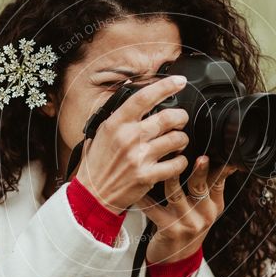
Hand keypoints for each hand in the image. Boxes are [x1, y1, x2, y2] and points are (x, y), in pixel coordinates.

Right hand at [74, 75, 189, 213]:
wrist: (93, 194)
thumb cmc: (98, 163)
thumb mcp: (102, 132)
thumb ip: (120, 114)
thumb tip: (134, 91)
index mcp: (116, 124)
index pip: (144, 97)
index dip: (165, 86)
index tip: (179, 81)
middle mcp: (129, 138)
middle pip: (168, 117)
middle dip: (181, 116)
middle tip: (181, 119)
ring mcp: (139, 158)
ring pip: (177, 139)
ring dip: (182, 139)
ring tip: (177, 141)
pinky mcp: (148, 176)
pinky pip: (177, 163)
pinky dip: (181, 161)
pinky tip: (175, 160)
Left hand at [136, 156, 239, 263]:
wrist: (176, 259)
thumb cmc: (188, 226)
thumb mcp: (204, 209)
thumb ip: (209, 186)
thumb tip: (218, 157)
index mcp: (214, 206)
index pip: (219, 182)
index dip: (218, 166)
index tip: (214, 152)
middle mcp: (204, 215)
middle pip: (200, 187)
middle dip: (198, 170)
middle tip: (195, 155)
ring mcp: (187, 224)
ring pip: (175, 195)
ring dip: (168, 178)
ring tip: (161, 163)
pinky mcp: (170, 231)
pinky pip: (154, 210)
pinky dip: (144, 198)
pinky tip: (138, 189)